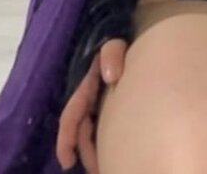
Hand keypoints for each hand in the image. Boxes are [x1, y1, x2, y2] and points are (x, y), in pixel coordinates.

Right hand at [56, 38, 126, 172]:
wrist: (140, 45)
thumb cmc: (123, 49)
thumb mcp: (115, 45)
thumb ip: (111, 53)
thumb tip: (109, 76)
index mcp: (86, 87)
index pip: (71, 115)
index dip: (66, 139)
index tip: (67, 162)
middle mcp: (89, 101)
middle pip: (81, 133)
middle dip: (87, 154)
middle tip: (98, 170)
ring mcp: (99, 108)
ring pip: (91, 137)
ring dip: (95, 153)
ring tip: (105, 167)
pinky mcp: (110, 113)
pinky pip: (102, 134)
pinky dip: (104, 146)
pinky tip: (111, 157)